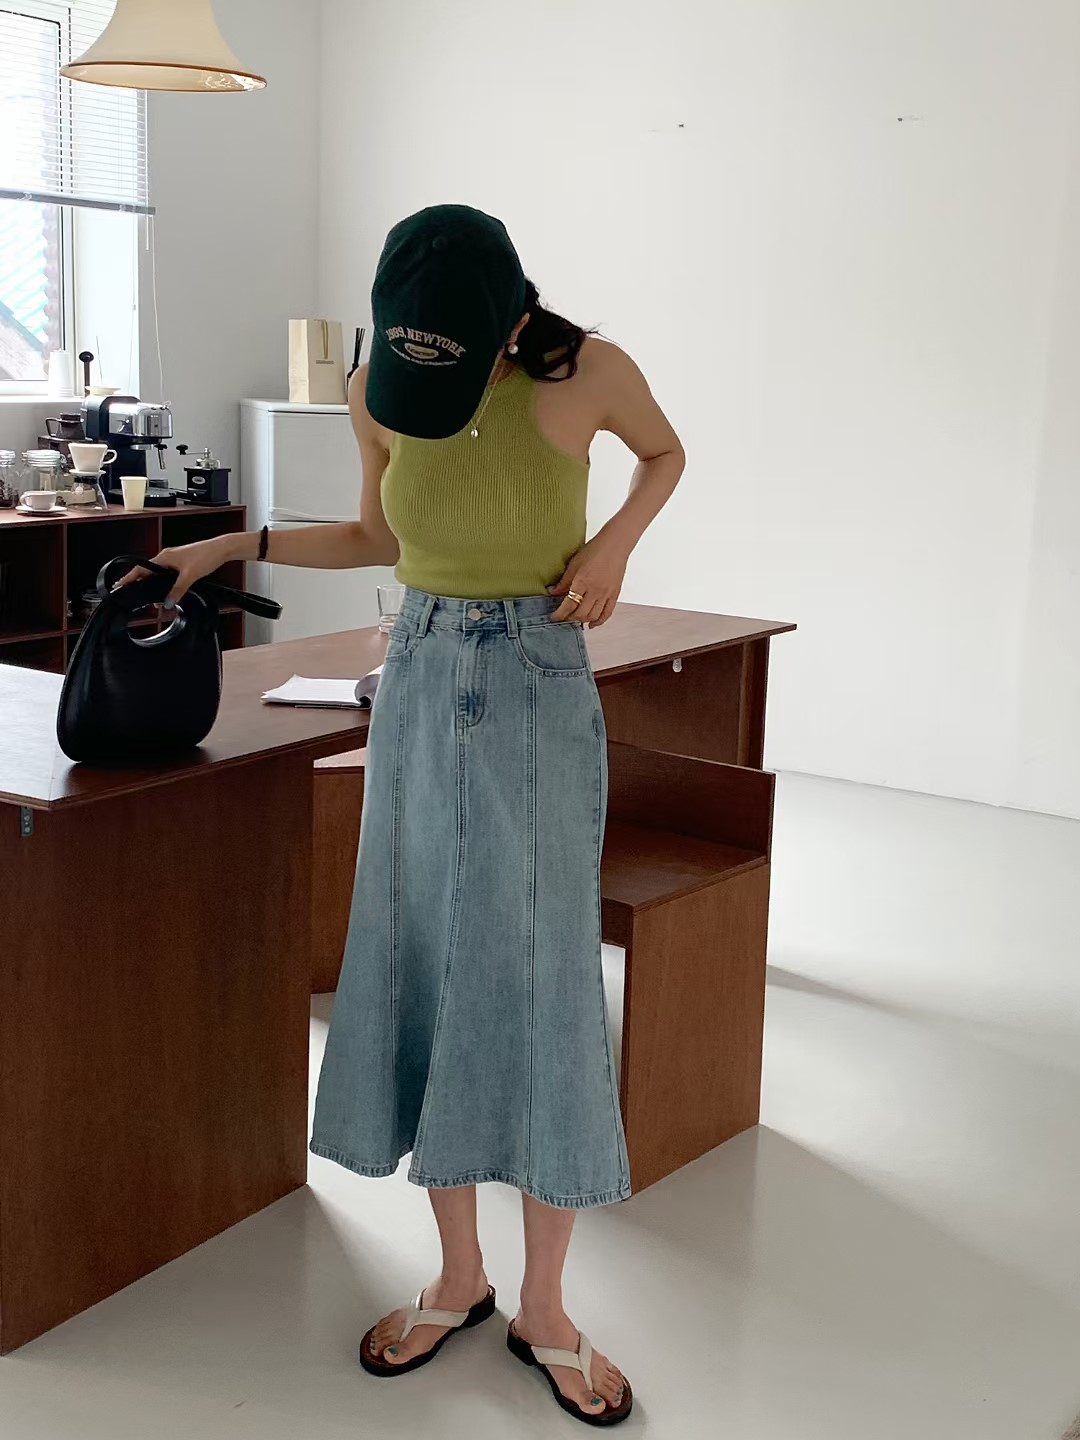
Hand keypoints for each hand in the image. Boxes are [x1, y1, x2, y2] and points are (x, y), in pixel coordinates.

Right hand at [114, 535, 229, 602]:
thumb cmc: (206, 555)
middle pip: (147, 573)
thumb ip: (178, 590)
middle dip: (140, 585)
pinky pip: (166, 575)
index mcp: (164, 557)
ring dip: (153, 586)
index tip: (118, 585)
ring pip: (158, 575)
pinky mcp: (181, 564)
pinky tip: (167, 592)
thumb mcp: (190, 576)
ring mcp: (173, 560)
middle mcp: (166, 557)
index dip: (128, 577)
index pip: (140, 569)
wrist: (221, 549)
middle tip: (133, 596)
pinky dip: (163, 584)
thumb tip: (167, 602)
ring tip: (152, 600)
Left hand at [549, 534, 628, 625]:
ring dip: (583, 620)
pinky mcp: (614, 595)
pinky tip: (592, 624)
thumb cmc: (595, 550)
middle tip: (563, 617)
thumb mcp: (574, 564)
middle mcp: (595, 590)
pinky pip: (607, 613)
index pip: (569, 605)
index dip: (560, 614)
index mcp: (583, 582)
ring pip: (593, 616)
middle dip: (570, 618)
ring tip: (575, 618)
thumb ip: (564, 581)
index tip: (554, 617)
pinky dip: (599, 621)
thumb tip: (553, 592)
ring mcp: (606, 594)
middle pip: (581, 613)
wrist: (615, 545)